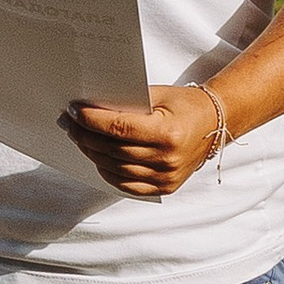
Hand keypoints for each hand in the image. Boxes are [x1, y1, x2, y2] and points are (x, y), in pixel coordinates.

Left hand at [62, 81, 225, 199]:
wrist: (215, 123)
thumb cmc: (184, 105)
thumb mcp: (158, 96)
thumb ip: (126, 104)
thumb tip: (89, 109)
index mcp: (168, 133)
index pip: (118, 128)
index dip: (91, 120)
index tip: (73, 111)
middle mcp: (167, 159)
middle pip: (113, 150)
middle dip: (85, 135)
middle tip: (68, 123)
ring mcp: (166, 177)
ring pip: (115, 169)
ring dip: (92, 153)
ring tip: (79, 138)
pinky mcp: (165, 187)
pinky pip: (126, 185)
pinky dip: (107, 172)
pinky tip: (96, 158)